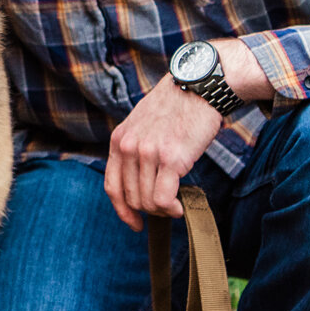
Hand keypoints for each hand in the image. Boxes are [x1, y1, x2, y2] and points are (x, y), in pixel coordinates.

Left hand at [104, 82, 219, 231]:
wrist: (197, 87)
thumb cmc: (175, 106)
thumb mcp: (141, 124)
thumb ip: (134, 149)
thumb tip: (139, 182)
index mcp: (118, 140)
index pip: (112, 186)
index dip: (122, 210)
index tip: (133, 223)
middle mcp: (128, 147)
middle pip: (131, 197)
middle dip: (149, 211)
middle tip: (166, 210)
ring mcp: (148, 153)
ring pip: (147, 201)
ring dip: (163, 211)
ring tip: (175, 206)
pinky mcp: (171, 159)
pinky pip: (163, 199)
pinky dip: (172, 209)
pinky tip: (180, 207)